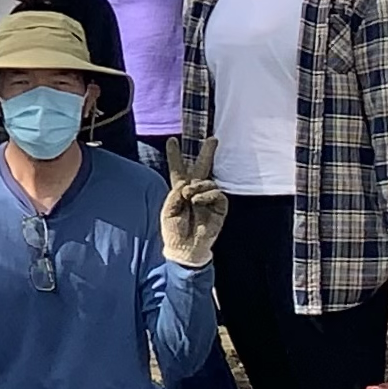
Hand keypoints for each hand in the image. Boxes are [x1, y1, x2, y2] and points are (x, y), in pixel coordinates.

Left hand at [160, 138, 228, 267]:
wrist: (185, 249)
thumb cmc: (173, 232)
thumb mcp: (168, 210)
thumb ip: (175, 193)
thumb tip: (188, 184)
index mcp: (180, 192)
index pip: (178, 170)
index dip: (175, 156)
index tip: (172, 140)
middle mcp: (195, 192)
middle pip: (201, 168)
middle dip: (207, 153)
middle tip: (213, 139)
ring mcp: (208, 199)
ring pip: (208, 181)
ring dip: (198, 185)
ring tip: (190, 195)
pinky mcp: (219, 208)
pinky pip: (217, 193)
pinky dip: (207, 194)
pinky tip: (198, 200)